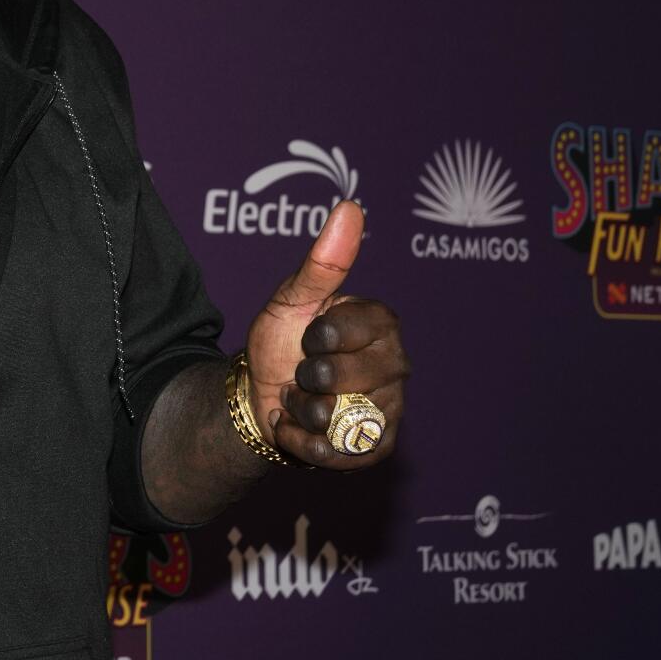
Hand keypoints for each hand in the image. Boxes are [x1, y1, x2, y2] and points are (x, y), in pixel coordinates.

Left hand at [243, 200, 407, 468]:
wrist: (263, 397)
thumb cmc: (282, 343)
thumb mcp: (292, 300)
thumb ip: (322, 262)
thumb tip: (350, 207)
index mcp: (382, 323)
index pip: (344, 331)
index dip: (314, 337)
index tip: (308, 337)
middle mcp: (397, 365)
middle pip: (341, 377)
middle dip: (305, 377)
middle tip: (304, 372)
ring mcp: (392, 408)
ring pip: (336, 417)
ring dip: (302, 410)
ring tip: (303, 400)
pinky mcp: (379, 447)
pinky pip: (340, 452)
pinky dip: (306, 443)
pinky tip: (301, 428)